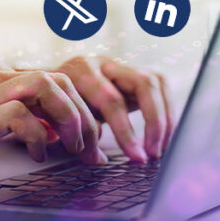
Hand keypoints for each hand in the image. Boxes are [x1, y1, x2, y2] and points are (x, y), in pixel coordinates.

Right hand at [0, 64, 99, 181]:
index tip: (90, 137)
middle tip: (92, 150)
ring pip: (47, 87)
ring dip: (71, 120)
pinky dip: (38, 137)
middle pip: (61, 78)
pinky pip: (19, 117)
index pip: (53, 76)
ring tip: (74, 148)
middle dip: (87, 115)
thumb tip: (45, 132)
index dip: (80, 106)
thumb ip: (5, 117)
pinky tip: (36, 155)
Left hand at [55, 56, 172, 161]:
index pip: (112, 100)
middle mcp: (105, 62)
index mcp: (82, 71)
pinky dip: (166, 113)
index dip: (126, 131)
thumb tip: (99, 151)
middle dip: (154, 122)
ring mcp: (122, 65)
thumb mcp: (63, 117)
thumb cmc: (57, 107)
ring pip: (156, 82)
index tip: (137, 158)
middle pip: (143, 84)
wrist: (53, 88)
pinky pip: (160, 88)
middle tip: (153, 153)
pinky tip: (164, 136)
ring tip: (161, 147)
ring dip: (165, 118)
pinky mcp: (135, 74)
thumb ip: (81, 129)